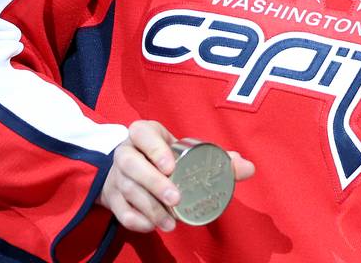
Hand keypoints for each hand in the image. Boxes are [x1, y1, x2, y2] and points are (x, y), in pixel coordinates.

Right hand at [96, 120, 254, 231]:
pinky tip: (154, 226)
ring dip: (149, 208)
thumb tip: (248, 168)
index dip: (154, 148)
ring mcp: (116, 175)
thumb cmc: (168, 157)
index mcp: (144, 133)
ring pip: (126, 190)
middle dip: (153, 182)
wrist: (134, 170)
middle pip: (132, 165)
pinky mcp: (112, 197)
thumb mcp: (188, 151)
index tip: (170, 165)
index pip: (143, 133)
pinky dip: (136, 220)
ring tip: (171, 221)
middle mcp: (126, 152)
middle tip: (175, 198)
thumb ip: (218, 157)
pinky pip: (120, 211)